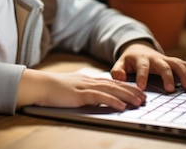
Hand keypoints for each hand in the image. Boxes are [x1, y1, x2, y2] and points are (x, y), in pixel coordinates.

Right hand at [16, 69, 145, 110]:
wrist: (39, 85)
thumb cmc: (52, 89)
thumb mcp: (71, 89)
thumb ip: (83, 92)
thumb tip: (93, 99)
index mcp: (87, 80)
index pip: (111, 82)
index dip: (126, 86)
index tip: (138, 91)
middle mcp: (89, 81)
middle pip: (115, 85)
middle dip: (132, 90)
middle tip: (145, 97)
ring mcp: (85, 87)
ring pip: (111, 90)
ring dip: (127, 96)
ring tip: (139, 102)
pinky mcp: (80, 94)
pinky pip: (100, 97)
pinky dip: (112, 101)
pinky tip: (122, 106)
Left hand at [110, 41, 185, 92]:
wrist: (139, 48)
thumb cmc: (130, 60)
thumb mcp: (120, 63)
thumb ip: (118, 71)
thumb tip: (119, 78)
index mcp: (141, 59)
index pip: (142, 68)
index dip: (142, 77)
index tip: (141, 88)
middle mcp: (156, 58)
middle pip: (163, 66)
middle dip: (167, 77)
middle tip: (169, 90)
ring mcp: (166, 59)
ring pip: (177, 64)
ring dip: (184, 74)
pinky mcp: (174, 62)